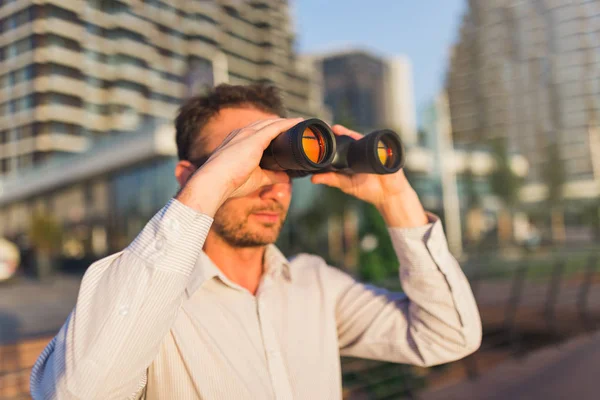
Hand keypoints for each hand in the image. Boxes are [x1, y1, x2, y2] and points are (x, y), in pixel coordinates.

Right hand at [176, 118, 302, 215]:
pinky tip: (299, 122)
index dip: (274, 130)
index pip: (259, 130)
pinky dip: (288, 124)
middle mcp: (243, 133)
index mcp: (239, 141)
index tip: (287, 132)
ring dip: (288, 121)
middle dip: (282, 123)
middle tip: (298, 125)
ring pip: (272, 122)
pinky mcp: (254, 138)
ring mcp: (248, 134)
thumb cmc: (230, 182)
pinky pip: (276, 127)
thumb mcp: (256, 179)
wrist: (214, 182)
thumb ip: (272, 176)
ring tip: (302, 122)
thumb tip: (286, 178)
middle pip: (267, 123)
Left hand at [311, 124, 427, 226]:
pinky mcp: (384, 152)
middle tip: (331, 128)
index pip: (340, 146)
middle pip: (350, 138)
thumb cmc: (368, 190)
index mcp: (351, 158)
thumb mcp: (346, 185)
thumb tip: (313, 179)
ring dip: (351, 134)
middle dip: (341, 132)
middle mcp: (361, 151)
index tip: (321, 136)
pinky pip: (377, 143)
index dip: (332, 140)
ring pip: (362, 138)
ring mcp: (373, 150)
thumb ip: (332, 180)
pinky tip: (360, 137)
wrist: (388, 195)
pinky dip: (371, 140)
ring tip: (339, 130)